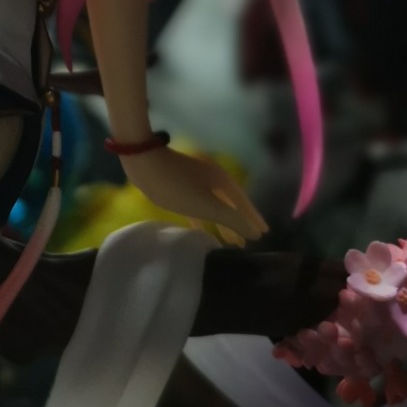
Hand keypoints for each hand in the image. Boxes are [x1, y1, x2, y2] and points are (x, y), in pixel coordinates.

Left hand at [119, 145, 267, 245]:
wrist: (142, 163)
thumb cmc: (176, 185)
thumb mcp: (206, 205)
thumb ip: (231, 219)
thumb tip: (254, 233)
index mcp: (221, 179)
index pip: (243, 203)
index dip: (253, 218)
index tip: (264, 233)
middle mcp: (211, 178)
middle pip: (229, 204)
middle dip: (238, 223)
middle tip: (247, 244)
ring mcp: (195, 181)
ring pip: (213, 206)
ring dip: (221, 223)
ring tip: (231, 242)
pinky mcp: (179, 185)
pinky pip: (197, 206)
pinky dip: (203, 219)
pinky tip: (202, 232)